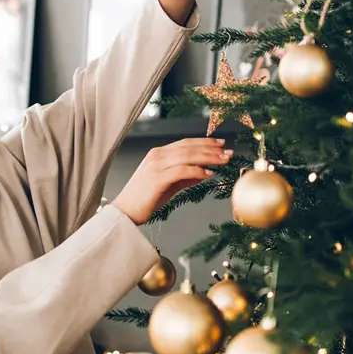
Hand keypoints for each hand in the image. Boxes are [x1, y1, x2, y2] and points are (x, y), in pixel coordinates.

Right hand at [113, 138, 232, 224]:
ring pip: (187, 156)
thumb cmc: (144, 200)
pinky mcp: (157, 178)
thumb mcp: (168, 185)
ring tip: (223, 160)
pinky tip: (209, 174)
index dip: (204, 142)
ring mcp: (156, 166)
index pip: (185, 143)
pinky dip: (197, 171)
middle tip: (228, 151)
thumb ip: (184, 177)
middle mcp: (157, 156)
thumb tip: (204, 172)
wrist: (124, 212)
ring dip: (208, 157)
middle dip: (211, 148)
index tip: (220, 144)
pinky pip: (182, 171)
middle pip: (189, 147)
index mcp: (158, 154)